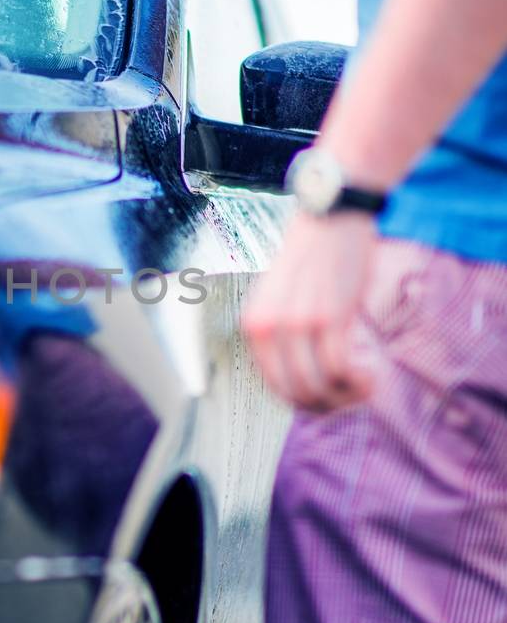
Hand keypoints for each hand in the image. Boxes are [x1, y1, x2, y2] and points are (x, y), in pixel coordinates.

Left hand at [243, 212, 379, 412]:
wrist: (330, 217)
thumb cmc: (309, 255)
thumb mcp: (278, 295)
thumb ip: (281, 331)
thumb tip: (300, 374)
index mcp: (253, 324)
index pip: (273, 385)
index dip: (302, 402)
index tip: (325, 400)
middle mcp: (270, 327)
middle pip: (296, 391)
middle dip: (326, 405)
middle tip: (349, 398)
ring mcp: (299, 322)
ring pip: (319, 385)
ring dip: (345, 397)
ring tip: (363, 388)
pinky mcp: (330, 316)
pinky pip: (340, 368)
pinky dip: (357, 381)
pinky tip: (370, 377)